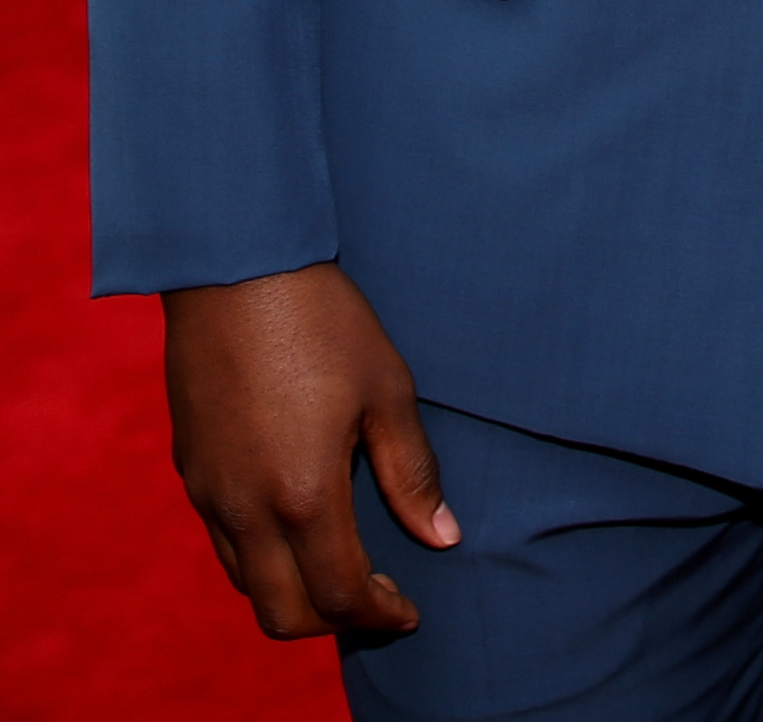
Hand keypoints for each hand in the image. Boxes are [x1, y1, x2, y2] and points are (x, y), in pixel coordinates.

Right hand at [164, 261, 458, 639]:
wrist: (236, 269)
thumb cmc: (323, 321)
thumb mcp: (387, 388)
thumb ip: (412, 472)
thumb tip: (443, 536)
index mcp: (303, 496)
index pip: (339, 597)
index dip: (378, 615)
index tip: (408, 610)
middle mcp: (246, 511)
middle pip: (282, 614)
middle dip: (333, 622)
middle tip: (374, 596)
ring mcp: (209, 494)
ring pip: (246, 585)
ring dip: (292, 593)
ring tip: (337, 563)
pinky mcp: (190, 470)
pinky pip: (223, 543)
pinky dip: (260, 558)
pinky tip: (295, 520)